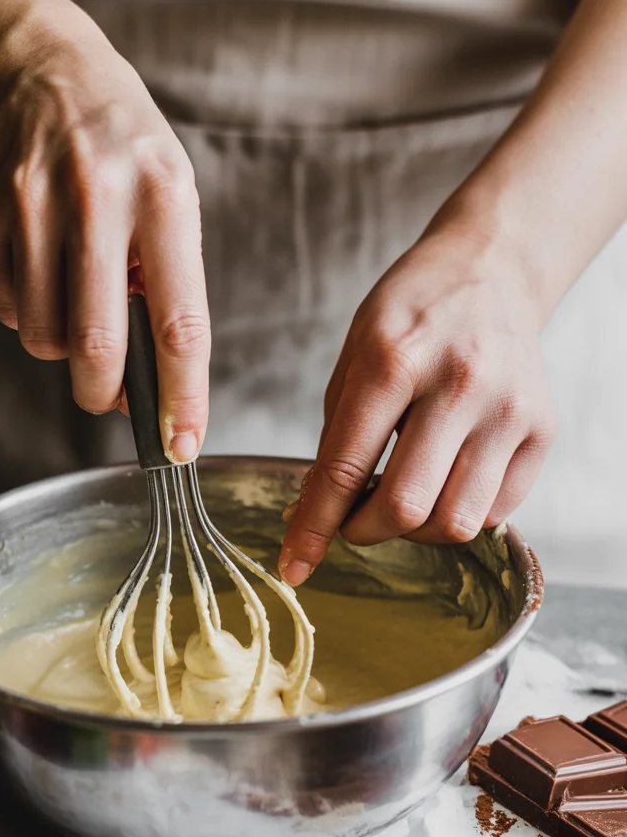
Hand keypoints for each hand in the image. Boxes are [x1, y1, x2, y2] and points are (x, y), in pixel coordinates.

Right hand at [0, 8, 209, 462]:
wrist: (45, 72)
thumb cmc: (126, 152)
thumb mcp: (172, 199)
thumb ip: (168, 285)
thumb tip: (154, 386)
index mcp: (164, 196)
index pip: (178, 323)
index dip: (182, 396)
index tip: (181, 445)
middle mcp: (96, 195)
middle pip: (96, 344)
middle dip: (103, 392)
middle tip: (108, 395)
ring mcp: (31, 201)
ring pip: (43, 336)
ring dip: (63, 347)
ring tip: (77, 301)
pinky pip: (8, 308)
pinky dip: (29, 312)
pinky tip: (43, 268)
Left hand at [279, 218, 555, 584]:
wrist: (491, 270)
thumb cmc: (412, 314)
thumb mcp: (355, 357)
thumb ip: (334, 439)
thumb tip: (310, 518)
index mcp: (395, 361)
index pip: (346, 468)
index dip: (315, 527)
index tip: (295, 566)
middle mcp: (459, 385)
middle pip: (405, 507)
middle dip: (363, 531)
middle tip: (352, 519)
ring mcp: (508, 410)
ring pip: (454, 523)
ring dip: (414, 532)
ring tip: (400, 499)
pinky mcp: (541, 430)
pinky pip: (493, 513)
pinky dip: (457, 515)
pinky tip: (442, 482)